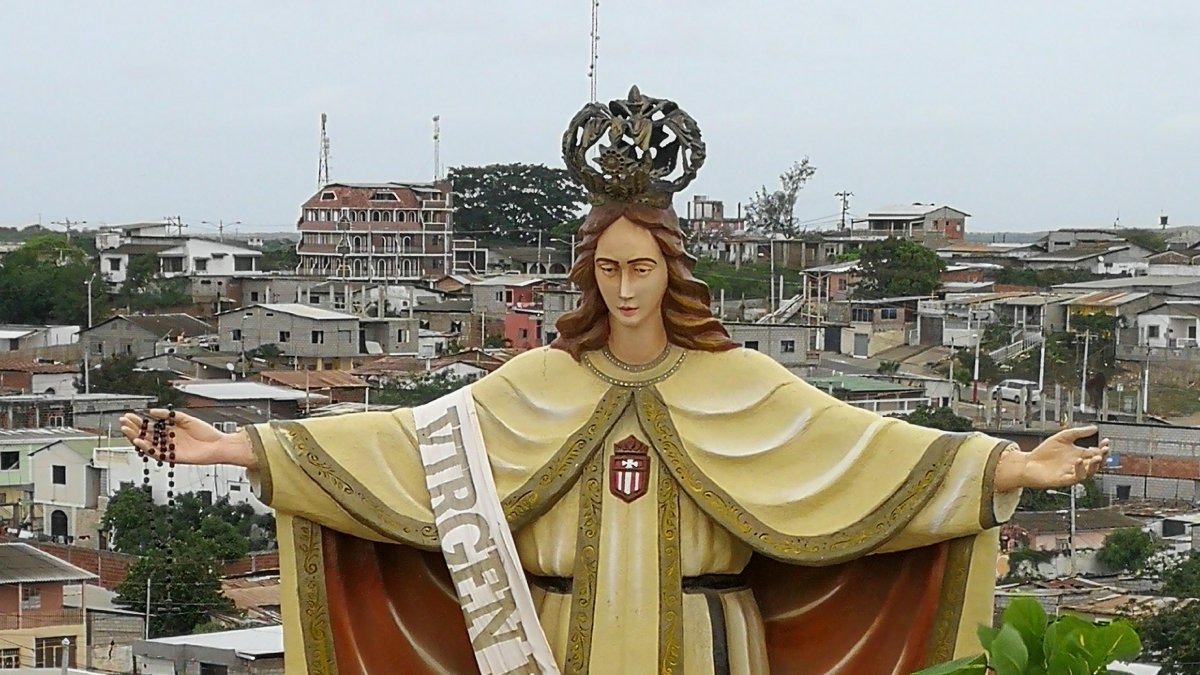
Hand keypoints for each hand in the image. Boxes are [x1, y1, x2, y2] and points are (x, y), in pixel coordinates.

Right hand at [118, 409, 253, 467]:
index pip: (151, 426)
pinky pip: (156, 453)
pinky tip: (139, 441)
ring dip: (136, 437)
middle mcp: (168, 440)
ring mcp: (169, 449)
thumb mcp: (186, 419)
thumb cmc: (206, 433)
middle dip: (134, 428)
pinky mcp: (172, 457)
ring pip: (148, 444)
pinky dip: (147, 447)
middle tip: (123, 421)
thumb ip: (169, 416)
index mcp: (171, 430)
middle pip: (147, 434)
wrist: (218, 445)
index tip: (129, 415)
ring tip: (126, 429)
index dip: (139, 421)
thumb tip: (152, 411)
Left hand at [1017, 425, 1109, 489]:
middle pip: (1096, 463)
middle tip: (1105, 450)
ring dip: (1094, 465)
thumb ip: (1078, 432)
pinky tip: (1078, 460)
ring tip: (1097, 457)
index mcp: (1079, 454)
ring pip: (1089, 472)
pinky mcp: (1065, 479)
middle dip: (1102, 457)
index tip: (1106, 441)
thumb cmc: (1044, 452)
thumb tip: (1094, 428)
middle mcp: (1078, 464)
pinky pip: (1076, 477)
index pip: (1096, 451)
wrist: (1028, 463)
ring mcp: (1072, 472)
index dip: (1102, 447)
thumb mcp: (1062, 437)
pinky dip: (1079, 470)